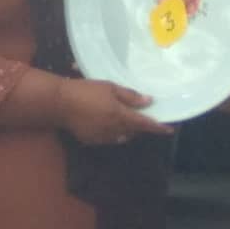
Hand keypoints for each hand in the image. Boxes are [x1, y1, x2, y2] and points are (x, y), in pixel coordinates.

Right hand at [57, 78, 172, 145]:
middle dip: (139, 126)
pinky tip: (105, 121)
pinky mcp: (91, 141)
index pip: (144, 124)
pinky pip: (108, 138)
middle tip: (141, 116)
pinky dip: (112, 132)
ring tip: (123, 118)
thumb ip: (130, 96)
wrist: (60, 102)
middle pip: (133, 131)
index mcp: (120, 115)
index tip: (169, 129)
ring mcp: (102, 137)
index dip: (158, 127)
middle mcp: (114, 130)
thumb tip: (149, 102)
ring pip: (121, 136)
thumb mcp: (110, 87)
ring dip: (126, 130)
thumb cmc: (86, 90)